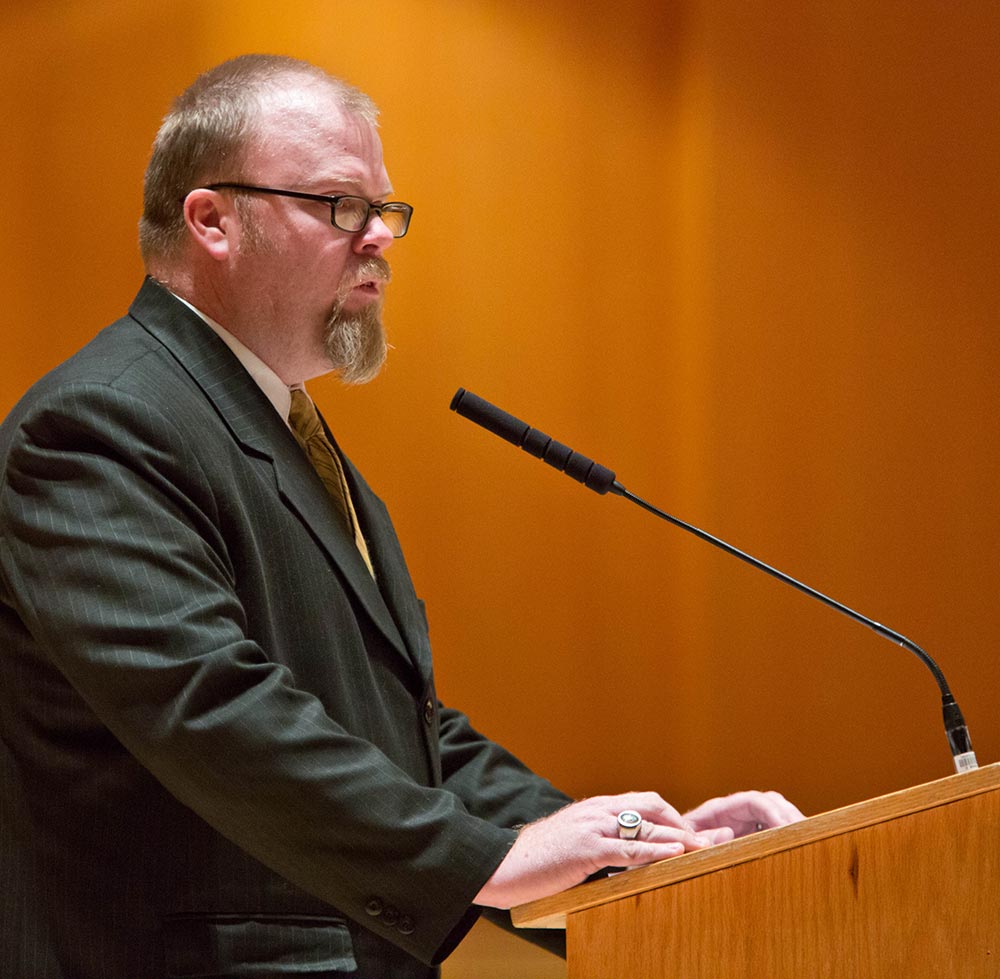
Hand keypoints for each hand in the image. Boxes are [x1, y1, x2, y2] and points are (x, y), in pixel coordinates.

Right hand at [474, 792, 714, 908]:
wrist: (501, 864)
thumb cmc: (534, 859)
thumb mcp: (570, 843)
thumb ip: (596, 841)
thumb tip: (619, 855)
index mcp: (595, 807)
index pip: (644, 802)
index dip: (672, 816)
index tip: (694, 832)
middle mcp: (597, 810)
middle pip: (652, 805)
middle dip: (685, 822)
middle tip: (711, 838)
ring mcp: (592, 827)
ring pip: (646, 824)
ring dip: (681, 836)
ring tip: (707, 846)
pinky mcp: (586, 848)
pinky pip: (627, 847)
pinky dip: (655, 849)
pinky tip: (674, 853)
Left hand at [684, 790, 804, 841]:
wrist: (669, 853)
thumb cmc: (674, 847)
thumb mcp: (684, 843)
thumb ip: (703, 838)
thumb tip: (729, 832)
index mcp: (720, 810)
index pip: (754, 801)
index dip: (773, 811)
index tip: (788, 829)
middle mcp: (735, 813)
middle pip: (771, 803)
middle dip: (790, 816)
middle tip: (805, 836)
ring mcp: (743, 825)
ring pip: (775, 815)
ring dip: (791, 825)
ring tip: (805, 842)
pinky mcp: (749, 838)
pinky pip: (772, 832)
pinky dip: (786, 837)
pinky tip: (795, 851)